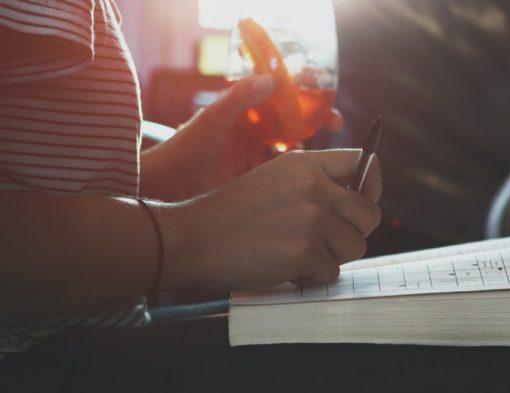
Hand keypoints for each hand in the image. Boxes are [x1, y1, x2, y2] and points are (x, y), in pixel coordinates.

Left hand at [140, 76, 344, 200]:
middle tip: (336, 122)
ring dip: (316, 147)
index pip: (280, 91)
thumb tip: (270, 79)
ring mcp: (261, 155)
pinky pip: (291, 174)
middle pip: (296, 117)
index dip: (303, 88)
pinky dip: (306, 174)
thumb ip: (238, 99)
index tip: (319, 85)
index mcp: (245, 109)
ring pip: (298, 146)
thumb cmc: (183, 150)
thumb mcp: (211, 120)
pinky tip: (315, 177)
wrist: (169, 190)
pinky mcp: (264, 180)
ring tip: (328, 150)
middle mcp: (257, 130)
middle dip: (319, 117)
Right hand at [161, 149, 381, 293]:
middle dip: (352, 235)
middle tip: (322, 244)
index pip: (366, 165)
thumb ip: (315, 185)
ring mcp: (311, 217)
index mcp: (307, 164)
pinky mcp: (305, 249)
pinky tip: (284, 268)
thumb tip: (360, 202)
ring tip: (296, 254)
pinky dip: (311, 279)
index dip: (371, 190)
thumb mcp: (275, 181)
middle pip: (370, 215)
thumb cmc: (232, 218)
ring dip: (331, 259)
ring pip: (355, 247)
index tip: (359, 208)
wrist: (191, 239)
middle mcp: (314, 186)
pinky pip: (332, 273)